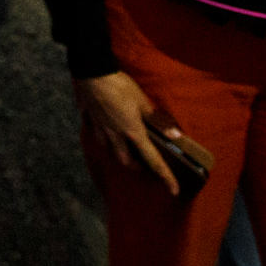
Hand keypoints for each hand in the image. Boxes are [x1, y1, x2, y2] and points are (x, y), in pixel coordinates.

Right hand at [74, 72, 179, 194]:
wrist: (92, 74)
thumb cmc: (121, 87)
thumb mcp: (143, 101)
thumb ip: (157, 119)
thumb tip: (175, 135)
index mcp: (133, 133)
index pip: (153, 160)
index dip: (165, 176)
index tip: (173, 191)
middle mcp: (116, 136)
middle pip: (126, 160)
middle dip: (136, 166)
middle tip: (143, 164)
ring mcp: (100, 129)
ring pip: (109, 150)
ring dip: (118, 154)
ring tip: (123, 149)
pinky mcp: (89, 120)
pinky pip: (95, 133)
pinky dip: (101, 136)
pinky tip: (102, 129)